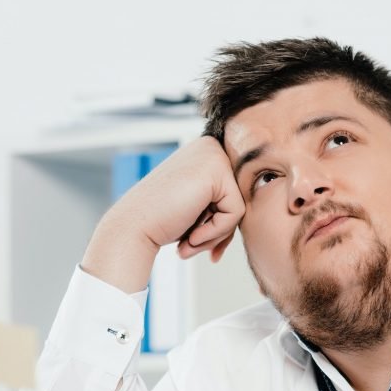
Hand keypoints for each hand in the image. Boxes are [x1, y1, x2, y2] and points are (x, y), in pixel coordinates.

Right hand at [81, 136, 244, 292]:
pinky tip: (191, 235)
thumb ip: (223, 202)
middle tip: (192, 244)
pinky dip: (217, 231)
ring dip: (218, 233)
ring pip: (241, 206)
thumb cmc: (162, 221)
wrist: (133, 229)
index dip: (220, 224)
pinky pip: (236, 212)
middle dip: (221, 229)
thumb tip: (257, 206)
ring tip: (189, 241)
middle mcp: (211, 146)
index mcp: (207, 152)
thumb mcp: (199, 207)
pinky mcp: (216, 171)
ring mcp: (213, 155)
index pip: (234, 193)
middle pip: (240, 197)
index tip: (200, 242)